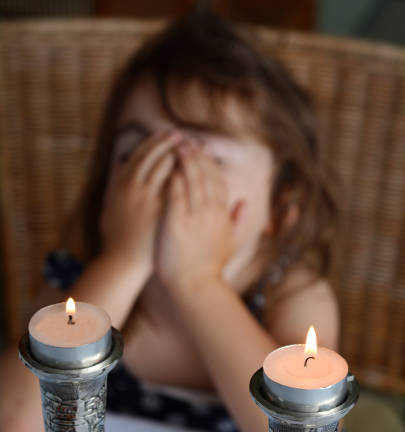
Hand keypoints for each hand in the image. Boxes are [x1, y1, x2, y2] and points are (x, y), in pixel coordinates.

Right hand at [100, 130, 180, 277]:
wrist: (123, 263)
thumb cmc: (116, 241)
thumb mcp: (108, 211)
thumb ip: (113, 191)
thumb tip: (116, 175)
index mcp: (119, 184)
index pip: (138, 155)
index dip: (152, 143)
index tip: (164, 135)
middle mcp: (132, 187)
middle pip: (152, 156)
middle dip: (168, 143)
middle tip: (181, 135)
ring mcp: (146, 198)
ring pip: (164, 167)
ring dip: (180, 154)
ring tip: (193, 146)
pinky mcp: (159, 210)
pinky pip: (175, 185)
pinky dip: (185, 174)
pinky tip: (196, 169)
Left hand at [156, 142, 239, 290]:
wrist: (195, 286)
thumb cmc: (209, 267)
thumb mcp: (231, 243)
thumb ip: (239, 221)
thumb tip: (245, 202)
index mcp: (222, 214)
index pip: (218, 181)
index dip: (210, 163)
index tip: (202, 150)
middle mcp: (210, 211)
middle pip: (205, 175)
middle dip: (196, 156)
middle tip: (187, 140)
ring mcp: (194, 216)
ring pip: (191, 180)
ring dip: (185, 160)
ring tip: (177, 145)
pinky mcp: (176, 221)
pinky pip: (175, 193)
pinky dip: (173, 177)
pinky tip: (167, 165)